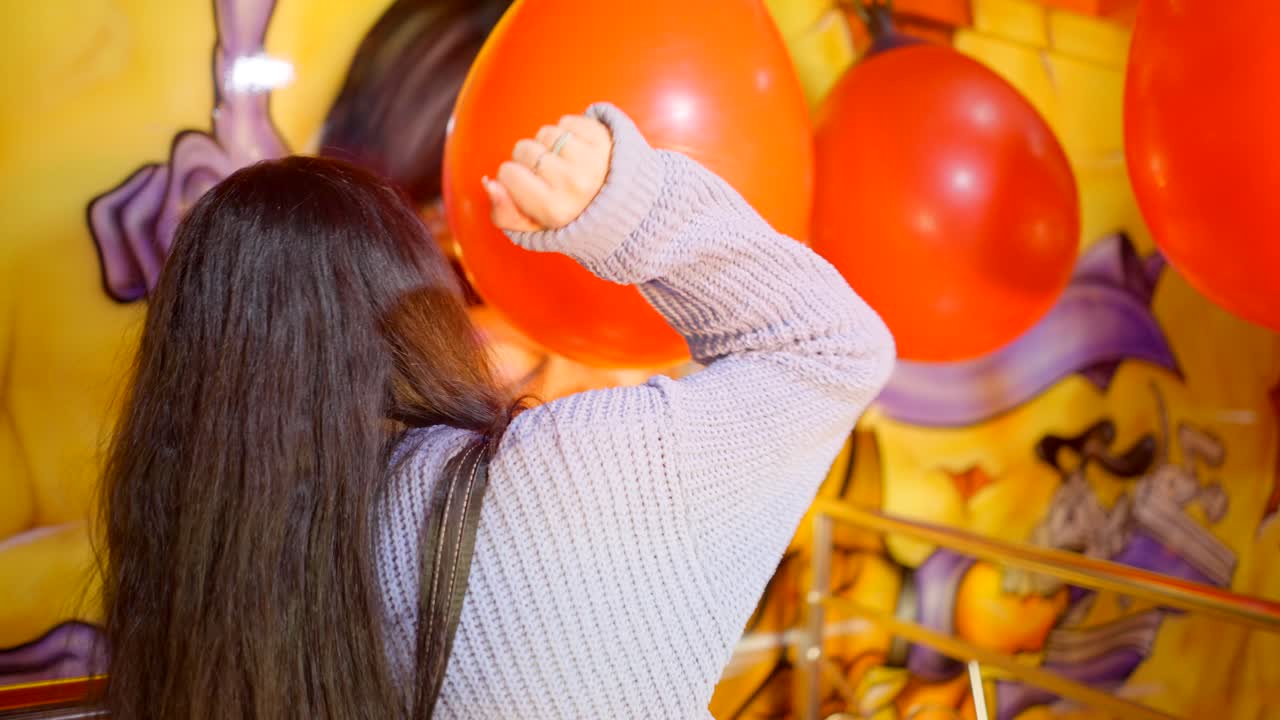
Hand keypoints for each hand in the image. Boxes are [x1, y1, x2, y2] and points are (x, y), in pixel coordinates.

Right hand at [484, 114, 611, 231]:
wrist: (627, 211)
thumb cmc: (574, 220)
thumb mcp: (537, 231)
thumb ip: (505, 214)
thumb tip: (489, 183)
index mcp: (554, 210)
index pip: (508, 173)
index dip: (513, 177)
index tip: (530, 187)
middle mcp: (574, 184)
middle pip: (524, 149)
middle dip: (531, 159)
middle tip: (550, 176)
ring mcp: (592, 159)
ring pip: (546, 132)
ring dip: (550, 144)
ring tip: (567, 163)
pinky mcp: (605, 139)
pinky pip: (568, 120)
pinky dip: (570, 131)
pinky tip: (580, 151)